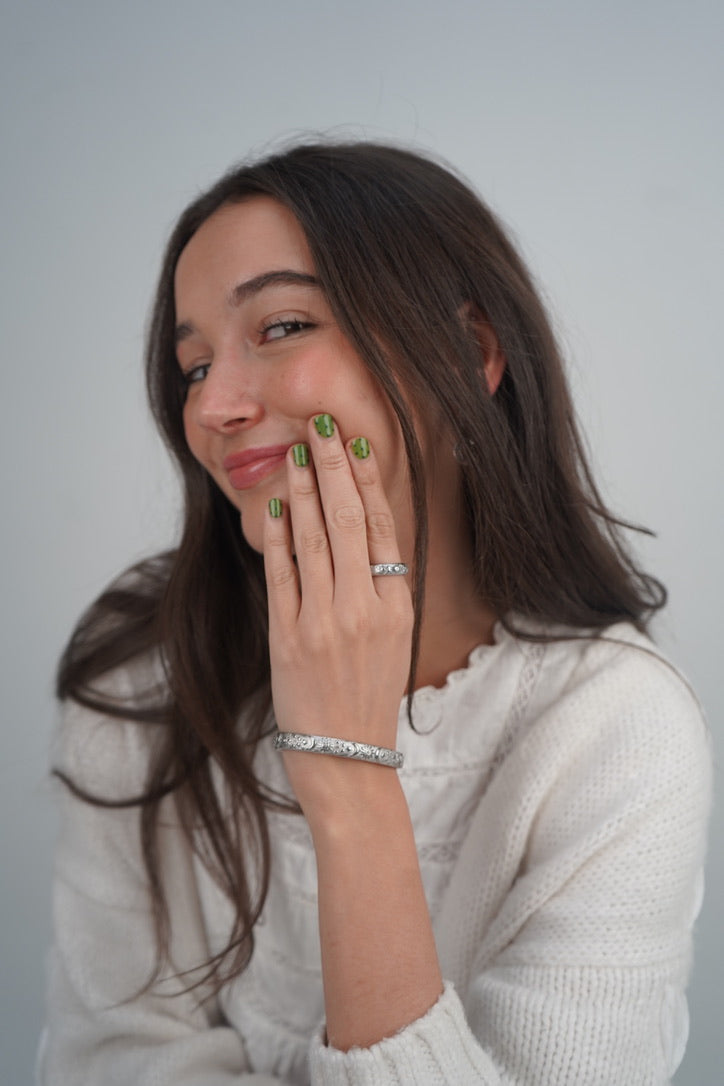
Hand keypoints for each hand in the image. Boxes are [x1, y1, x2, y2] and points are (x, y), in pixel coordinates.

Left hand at [262, 413, 412, 815]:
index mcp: (396, 606)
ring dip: (305, 489)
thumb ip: (380, 585)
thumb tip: (362, 528)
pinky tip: (278, 506)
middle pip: (350, 521)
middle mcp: (364, 608)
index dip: (368, 480)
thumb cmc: (368, 693)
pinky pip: (284, 574)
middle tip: (323, 424)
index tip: (356, 443)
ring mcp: (324, 622)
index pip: (383, 527)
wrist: (345, 754)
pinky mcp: (288, 637)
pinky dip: (280, 536)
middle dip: (334, 466)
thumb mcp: (392, 637)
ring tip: (298, 451)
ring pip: (316, 539)